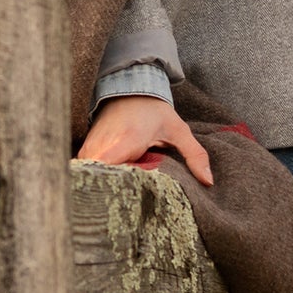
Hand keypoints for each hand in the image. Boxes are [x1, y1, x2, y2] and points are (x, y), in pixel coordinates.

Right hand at [78, 96, 213, 186]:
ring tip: (122, 195)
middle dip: (113, 194)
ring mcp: (89, 149)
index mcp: (126, 142)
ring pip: (90, 178)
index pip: (110, 174)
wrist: (129, 89)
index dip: (119, 189)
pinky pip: (86, 172)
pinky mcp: (85, 151)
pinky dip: (98, 179)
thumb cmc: (153, 110)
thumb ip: (194, 155)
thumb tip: (208, 181)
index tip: (134, 198)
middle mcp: (102, 147)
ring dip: (105, 187)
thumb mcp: (178, 130)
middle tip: (131, 203)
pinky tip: (112, 184)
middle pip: (99, 182)